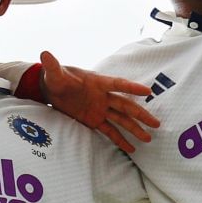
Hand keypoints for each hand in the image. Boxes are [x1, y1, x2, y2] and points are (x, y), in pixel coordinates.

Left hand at [36, 51, 158, 154]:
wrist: (52, 89)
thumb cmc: (56, 78)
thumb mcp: (53, 73)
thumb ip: (52, 66)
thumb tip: (44, 53)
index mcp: (97, 83)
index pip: (117, 84)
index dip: (131, 87)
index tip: (147, 91)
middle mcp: (102, 96)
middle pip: (125, 105)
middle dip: (140, 114)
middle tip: (156, 123)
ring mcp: (100, 109)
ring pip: (121, 120)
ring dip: (134, 128)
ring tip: (148, 138)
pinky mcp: (95, 120)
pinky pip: (110, 131)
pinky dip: (120, 140)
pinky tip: (131, 148)